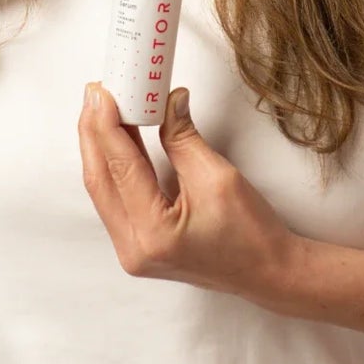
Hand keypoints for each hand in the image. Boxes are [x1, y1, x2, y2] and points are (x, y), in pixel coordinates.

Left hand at [78, 81, 298, 305]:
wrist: (268, 272)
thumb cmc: (251, 232)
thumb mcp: (217, 175)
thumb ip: (182, 136)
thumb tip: (167, 99)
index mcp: (153, 234)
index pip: (120, 167)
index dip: (107, 124)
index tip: (102, 91)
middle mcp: (133, 249)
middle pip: (100, 179)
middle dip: (94, 131)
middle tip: (96, 92)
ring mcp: (132, 251)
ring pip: (103, 188)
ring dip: (101, 146)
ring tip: (102, 108)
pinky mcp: (138, 245)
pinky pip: (114, 198)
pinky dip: (114, 165)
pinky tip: (116, 137)